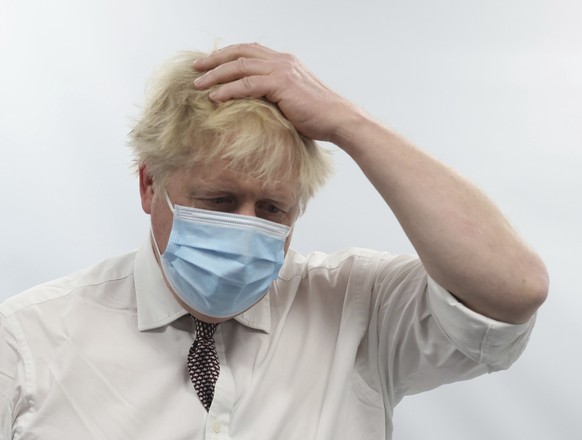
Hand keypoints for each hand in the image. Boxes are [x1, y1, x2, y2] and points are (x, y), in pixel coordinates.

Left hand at [193, 43, 357, 142]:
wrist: (337, 119)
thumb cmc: (318, 115)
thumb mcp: (293, 99)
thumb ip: (274, 94)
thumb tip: (255, 103)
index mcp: (284, 62)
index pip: (249, 51)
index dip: (227, 55)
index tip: (210, 63)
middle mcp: (282, 61)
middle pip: (240, 53)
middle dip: (214, 60)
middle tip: (196, 68)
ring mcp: (281, 70)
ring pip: (240, 66)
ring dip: (215, 75)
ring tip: (198, 85)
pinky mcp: (281, 84)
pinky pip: (247, 84)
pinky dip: (228, 90)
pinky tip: (214, 97)